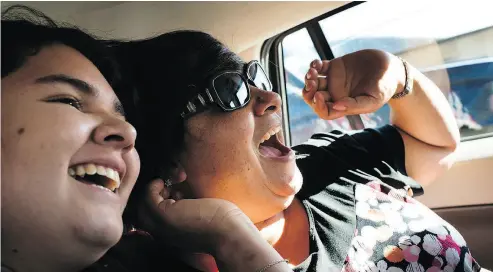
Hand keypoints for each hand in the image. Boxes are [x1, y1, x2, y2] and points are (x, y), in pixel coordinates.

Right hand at [138, 179, 256, 255]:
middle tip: (173, 185)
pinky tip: (166, 182)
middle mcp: (161, 234)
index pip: (152, 218)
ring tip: (172, 183)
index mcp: (170, 236)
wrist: (230, 234)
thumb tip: (178, 190)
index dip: (161, 201)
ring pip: (143, 204)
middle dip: (155, 195)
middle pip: (143, 211)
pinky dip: (154, 185)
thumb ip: (187, 208)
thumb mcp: (198, 215)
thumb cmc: (221, 224)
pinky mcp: (164, 215)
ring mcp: (160, 226)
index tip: (176, 192)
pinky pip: (147, 196)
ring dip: (155, 190)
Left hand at [302, 49, 405, 119]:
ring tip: (312, 72)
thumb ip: (355, 105)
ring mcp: (334, 80)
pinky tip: (317, 63)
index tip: (318, 95)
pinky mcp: (335, 66)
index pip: (324, 111)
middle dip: (309, 91)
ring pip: (315, 82)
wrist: (392, 69)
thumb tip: (336, 106)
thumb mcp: (373, 100)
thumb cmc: (385, 88)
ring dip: (310, 78)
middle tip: (311, 83)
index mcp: (343, 105)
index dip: (318, 105)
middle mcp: (336, 94)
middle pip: (314, 97)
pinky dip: (315, 65)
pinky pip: (319, 68)